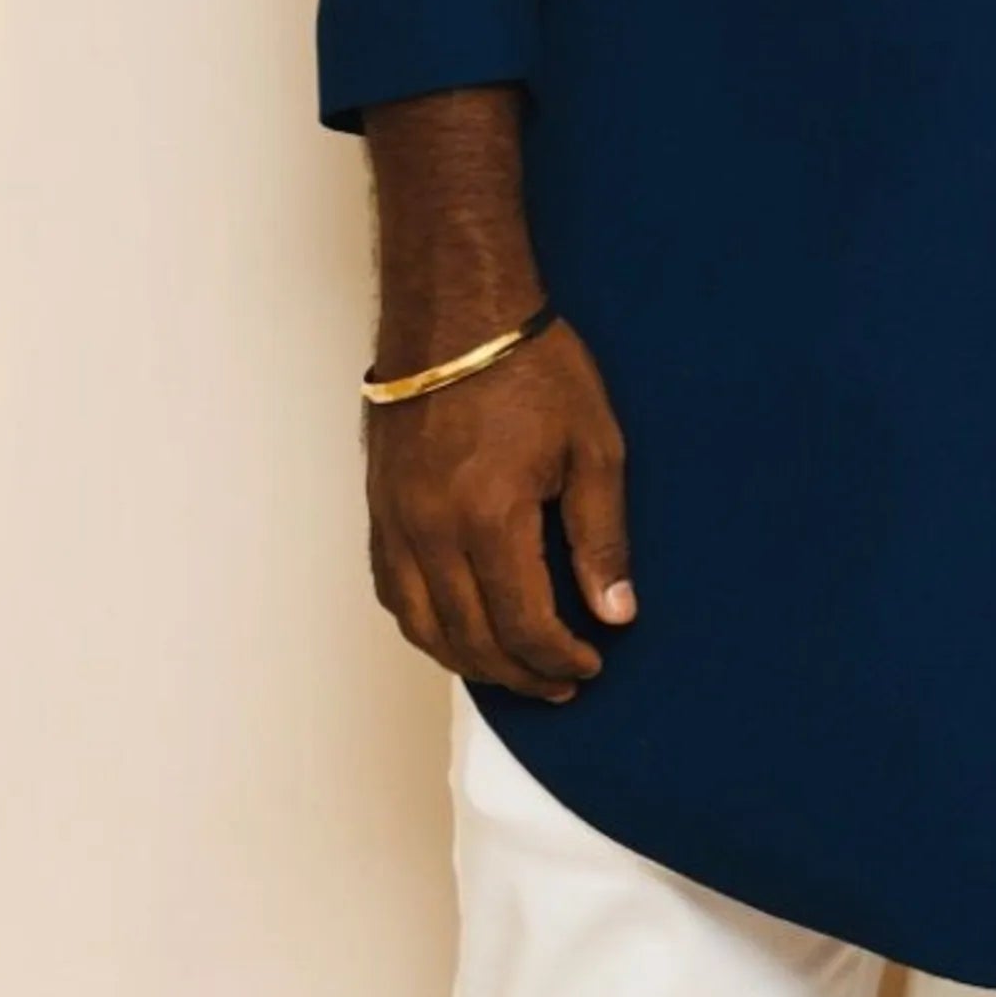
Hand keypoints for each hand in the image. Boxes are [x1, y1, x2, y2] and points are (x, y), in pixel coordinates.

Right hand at [366, 317, 635, 699]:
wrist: (458, 314)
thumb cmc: (531, 367)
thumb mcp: (593, 447)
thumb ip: (602, 538)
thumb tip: (615, 610)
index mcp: (490, 517)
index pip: (522, 625)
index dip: (558, 659)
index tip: (589, 665)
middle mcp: (432, 531)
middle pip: (470, 639)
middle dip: (520, 673)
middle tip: (559, 682)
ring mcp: (397, 522)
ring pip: (422, 627)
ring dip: (469, 661)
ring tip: (513, 670)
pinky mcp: (380, 509)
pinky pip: (392, 591)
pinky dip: (424, 626)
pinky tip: (455, 630)